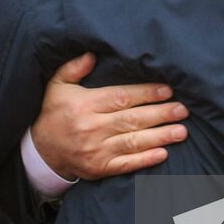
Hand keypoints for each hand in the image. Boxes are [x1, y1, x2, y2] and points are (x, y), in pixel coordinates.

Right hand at [31, 53, 188, 181]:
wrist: (41, 151)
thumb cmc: (54, 113)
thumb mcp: (57, 85)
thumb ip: (73, 68)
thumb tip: (92, 55)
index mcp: (84, 105)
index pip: (120, 97)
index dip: (145, 93)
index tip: (167, 90)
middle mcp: (91, 127)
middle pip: (132, 120)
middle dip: (160, 114)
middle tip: (182, 110)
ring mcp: (96, 150)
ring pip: (133, 142)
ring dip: (160, 136)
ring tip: (181, 131)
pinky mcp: (99, 168)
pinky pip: (126, 164)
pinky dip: (145, 160)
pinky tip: (163, 154)